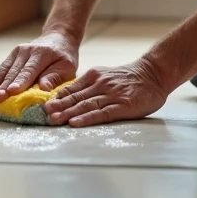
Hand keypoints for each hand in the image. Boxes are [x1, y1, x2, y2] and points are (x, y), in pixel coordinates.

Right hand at [0, 32, 78, 101]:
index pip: (30, 70)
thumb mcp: (67, 67)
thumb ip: (55, 77)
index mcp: (42, 53)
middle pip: (14, 71)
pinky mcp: (11, 55)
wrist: (58, 38)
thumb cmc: (64, 57)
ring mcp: (17, 51)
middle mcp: (26, 50)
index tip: (12, 91)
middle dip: (4, 86)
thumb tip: (44, 88)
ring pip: (4, 70)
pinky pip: (1, 69)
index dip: (20, 81)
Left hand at [43, 58, 169, 126]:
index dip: (57, 97)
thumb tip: (67, 95)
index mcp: (94, 76)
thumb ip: (89, 84)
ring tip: (54, 120)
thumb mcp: (106, 75)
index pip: (72, 88)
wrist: (154, 74)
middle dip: (58, 106)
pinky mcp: (123, 106)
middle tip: (43, 114)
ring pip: (86, 105)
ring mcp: (112, 95)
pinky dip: (87, 118)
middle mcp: (101, 84)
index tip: (42, 105)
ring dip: (68, 113)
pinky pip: (102, 113)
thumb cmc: (128, 79)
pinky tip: (76, 123)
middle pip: (76, 97)